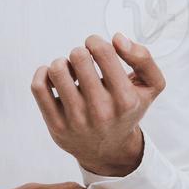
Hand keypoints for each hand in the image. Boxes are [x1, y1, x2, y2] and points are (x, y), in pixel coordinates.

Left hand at [31, 32, 165, 176]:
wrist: (109, 150)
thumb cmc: (127, 111)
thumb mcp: (150, 87)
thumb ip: (143, 58)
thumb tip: (118, 39)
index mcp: (125, 99)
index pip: (103, 52)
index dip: (95, 41)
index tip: (94, 48)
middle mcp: (101, 111)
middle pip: (78, 57)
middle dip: (79, 53)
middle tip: (83, 63)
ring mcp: (76, 120)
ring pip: (57, 70)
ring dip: (62, 63)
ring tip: (70, 71)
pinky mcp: (56, 125)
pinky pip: (39, 87)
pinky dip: (43, 73)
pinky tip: (54, 77)